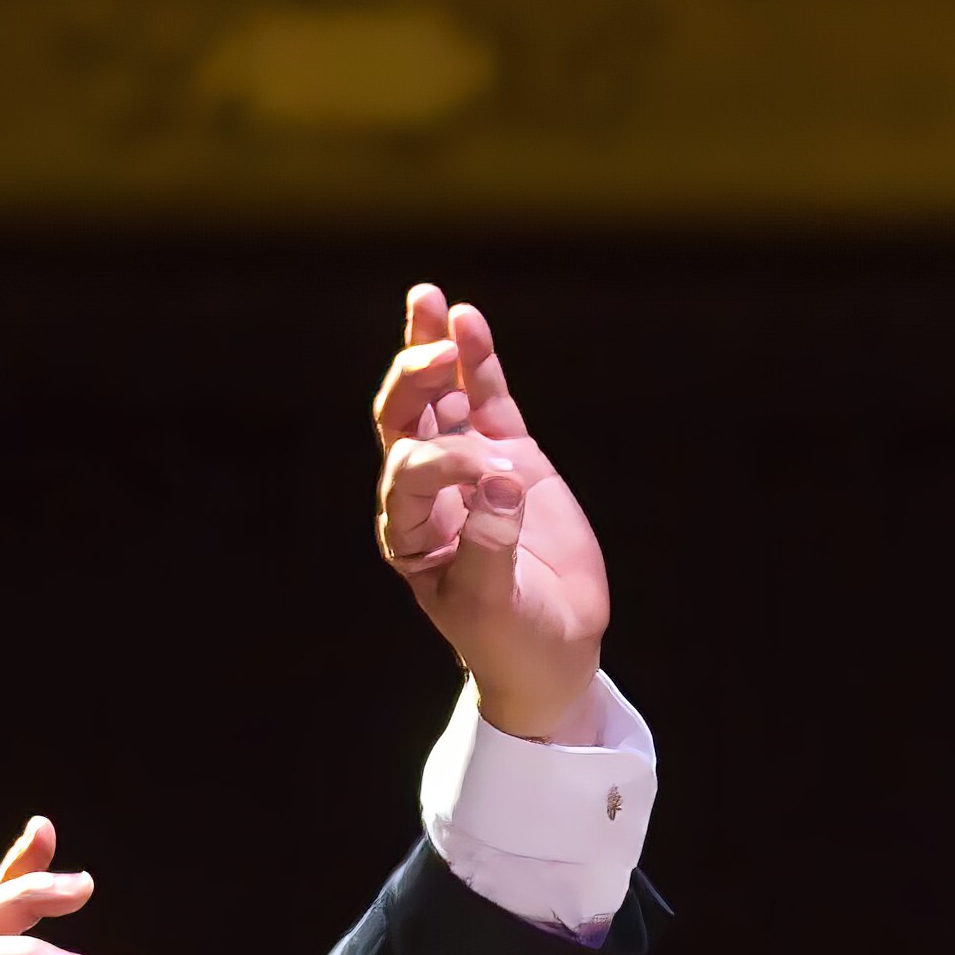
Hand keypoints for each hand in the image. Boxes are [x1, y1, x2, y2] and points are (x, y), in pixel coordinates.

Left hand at [370, 283, 612, 738]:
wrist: (552, 654)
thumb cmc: (512, 641)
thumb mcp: (495, 609)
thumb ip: (492, 549)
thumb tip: (502, 484)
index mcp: (411, 531)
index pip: (410, 472)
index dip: (447, 462)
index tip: (498, 478)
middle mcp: (428, 492)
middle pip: (402, 419)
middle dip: (412, 381)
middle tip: (431, 352)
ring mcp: (470, 469)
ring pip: (437, 397)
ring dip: (432, 349)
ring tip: (432, 300)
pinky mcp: (512, 459)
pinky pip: (486, 401)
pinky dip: (479, 363)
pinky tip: (469, 322)